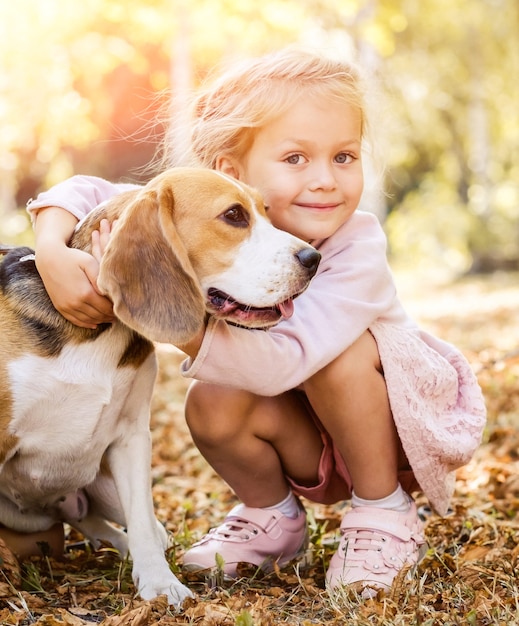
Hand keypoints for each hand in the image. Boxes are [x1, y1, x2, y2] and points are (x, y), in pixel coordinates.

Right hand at [34, 207, 113, 327]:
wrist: (49, 258)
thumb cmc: (72, 258)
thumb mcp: (89, 263)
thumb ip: (100, 278)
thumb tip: (109, 293)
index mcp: (85, 293)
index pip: (106, 307)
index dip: (116, 309)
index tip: (123, 307)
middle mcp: (75, 303)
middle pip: (99, 315)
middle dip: (110, 316)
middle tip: (119, 315)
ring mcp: (66, 307)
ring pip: (88, 320)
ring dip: (101, 320)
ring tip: (110, 318)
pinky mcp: (60, 307)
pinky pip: (75, 320)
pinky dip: (86, 323)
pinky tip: (95, 323)